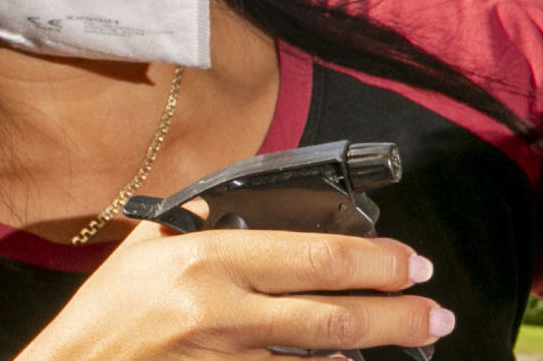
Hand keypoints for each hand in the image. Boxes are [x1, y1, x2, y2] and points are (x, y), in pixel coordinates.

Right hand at [18, 222, 452, 359]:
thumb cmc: (106, 316)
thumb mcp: (150, 248)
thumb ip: (205, 219)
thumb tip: (265, 198)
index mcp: (209, 261)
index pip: (318, 259)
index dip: (381, 263)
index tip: (415, 264)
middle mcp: (221, 315)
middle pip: (336, 319)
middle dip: (400, 318)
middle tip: (437, 314)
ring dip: (372, 356)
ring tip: (411, 343)